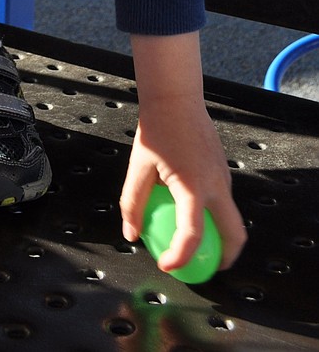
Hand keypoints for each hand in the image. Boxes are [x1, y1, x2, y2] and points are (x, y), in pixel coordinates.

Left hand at [123, 33, 246, 273]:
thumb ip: (133, 202)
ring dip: (222, 236)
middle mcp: (216, 185)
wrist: (177, 97)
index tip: (167, 265)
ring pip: (232, 217)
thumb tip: (131, 233)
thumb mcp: (138, 166)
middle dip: (225, 258)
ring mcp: (224, 177)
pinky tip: (194, 212)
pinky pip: (225, 200)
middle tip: (205, 268)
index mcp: (192, 187)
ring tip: (199, 245)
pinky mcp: (224, 169)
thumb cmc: (156, 129)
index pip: (192, 234)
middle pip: (234, 234)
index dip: (180, 257)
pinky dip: (216, 215)